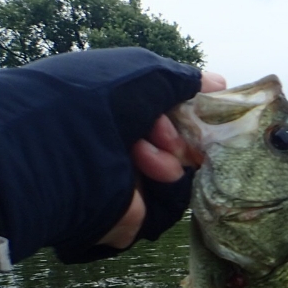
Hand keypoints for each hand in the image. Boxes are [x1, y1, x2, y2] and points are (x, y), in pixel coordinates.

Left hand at [96, 71, 225, 248]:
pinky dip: (165, 181)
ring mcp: (122, 178)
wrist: (68, 149)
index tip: (195, 107)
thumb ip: (184, 80)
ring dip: (166, 155)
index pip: (160, 110)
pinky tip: (145, 170)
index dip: (181, 109)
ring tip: (142, 152)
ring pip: (174, 168)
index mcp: (111, 108)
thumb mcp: (147, 74)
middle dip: (175, 134)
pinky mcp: (131, 212)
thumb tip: (219, 84)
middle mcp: (114, 142)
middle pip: (173, 141)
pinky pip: (171, 198)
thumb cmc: (101, 101)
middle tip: (163, 131)